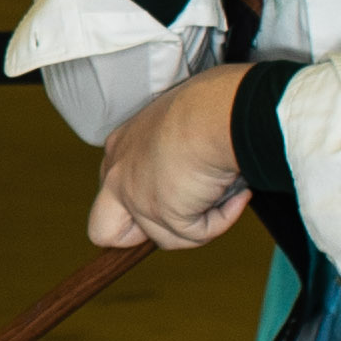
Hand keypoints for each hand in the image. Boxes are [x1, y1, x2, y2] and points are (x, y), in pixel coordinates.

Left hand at [90, 66, 253, 250]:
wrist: (218, 111)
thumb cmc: (209, 104)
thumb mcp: (179, 123)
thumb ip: (175, 150)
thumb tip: (198, 174)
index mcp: (121, 147)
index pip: (115, 186)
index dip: (143, 198)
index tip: (177, 188)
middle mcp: (119, 174)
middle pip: (103, 228)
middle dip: (137, 234)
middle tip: (178, 213)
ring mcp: (138, 198)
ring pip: (166, 237)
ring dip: (201, 222)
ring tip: (226, 192)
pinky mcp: (165, 214)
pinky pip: (197, 234)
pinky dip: (222, 219)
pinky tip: (237, 195)